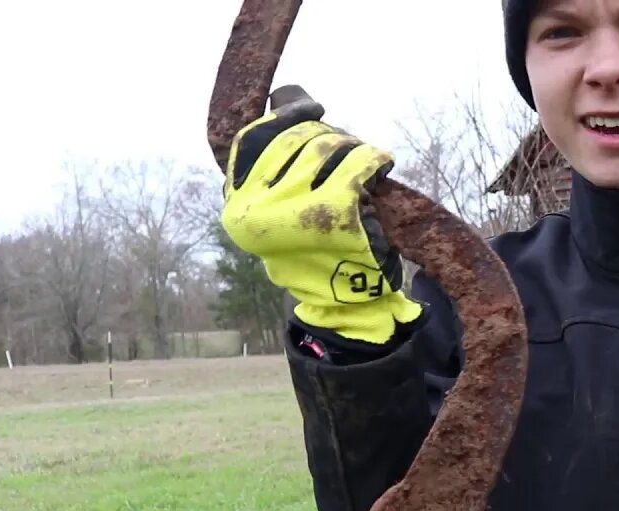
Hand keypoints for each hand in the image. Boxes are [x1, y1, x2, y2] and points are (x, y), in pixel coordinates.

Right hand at [220, 85, 421, 344]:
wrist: (347, 307)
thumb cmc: (317, 255)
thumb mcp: (281, 215)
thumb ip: (276, 170)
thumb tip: (285, 96)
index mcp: (237, 207)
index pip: (254, 140)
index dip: (284, 117)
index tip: (311, 107)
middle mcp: (257, 208)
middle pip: (295, 140)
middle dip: (327, 138)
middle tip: (348, 152)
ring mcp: (297, 208)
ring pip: (328, 147)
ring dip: (352, 148)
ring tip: (363, 164)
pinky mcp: (337, 210)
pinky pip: (359, 162)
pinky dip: (374, 159)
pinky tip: (381, 165)